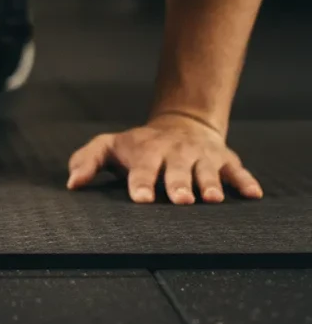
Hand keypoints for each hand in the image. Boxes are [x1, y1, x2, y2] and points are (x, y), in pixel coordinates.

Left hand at [65, 112, 263, 203]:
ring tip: (211, 199)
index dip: (142, 182)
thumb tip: (71, 184)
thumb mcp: (110, 147)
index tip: (141, 198)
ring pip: (207, 171)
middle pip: (177, 170)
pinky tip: (253, 194)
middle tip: (180, 199)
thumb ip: (87, 161)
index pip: (142, 168)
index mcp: (146, 152)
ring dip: (210, 184)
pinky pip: (238, 171)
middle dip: (178, 184)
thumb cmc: (139, 145)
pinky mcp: (225, 160)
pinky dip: (245, 182)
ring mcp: (201, 156)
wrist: (181, 123)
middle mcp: (175, 153)